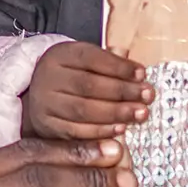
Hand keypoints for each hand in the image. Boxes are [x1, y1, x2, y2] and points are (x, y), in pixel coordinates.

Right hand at [21, 41, 153, 139]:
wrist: (40, 96)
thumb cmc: (72, 76)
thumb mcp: (85, 61)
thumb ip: (108, 63)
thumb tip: (138, 73)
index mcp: (60, 54)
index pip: (90, 57)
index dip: (118, 66)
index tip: (141, 73)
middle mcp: (48, 77)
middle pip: (88, 85)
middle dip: (122, 91)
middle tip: (147, 96)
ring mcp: (45, 103)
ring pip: (83, 110)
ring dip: (116, 113)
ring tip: (140, 113)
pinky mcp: (47, 126)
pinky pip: (76, 131)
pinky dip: (101, 131)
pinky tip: (120, 129)